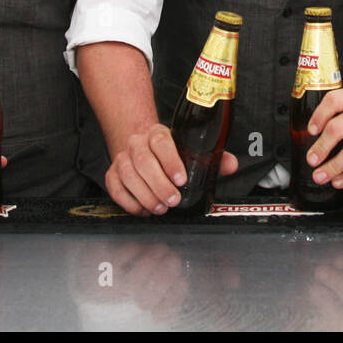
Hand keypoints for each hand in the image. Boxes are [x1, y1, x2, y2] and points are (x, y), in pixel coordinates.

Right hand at [106, 123, 238, 215]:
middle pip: (143, 161)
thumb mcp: (190, 150)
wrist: (142, 147)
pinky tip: (144, 209)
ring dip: (145, 195)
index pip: (161, 142)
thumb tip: (230, 165)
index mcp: (157, 134)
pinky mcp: (112, 174)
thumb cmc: (169, 152)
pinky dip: (129, 202)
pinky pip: (115, 189)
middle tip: (173, 200)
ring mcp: (122, 158)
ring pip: (128, 175)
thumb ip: (212, 158)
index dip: (170, 161)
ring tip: (160, 207)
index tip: (181, 179)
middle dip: (159, 184)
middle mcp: (137, 143)